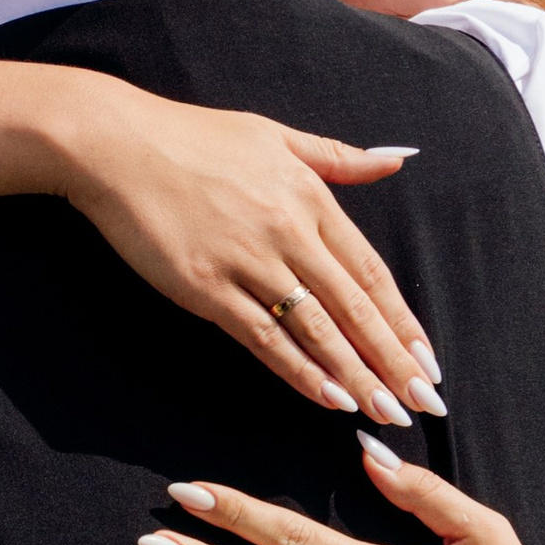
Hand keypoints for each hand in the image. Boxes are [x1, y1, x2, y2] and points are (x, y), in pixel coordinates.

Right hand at [55, 81, 443, 430]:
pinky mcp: (205, 287)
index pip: (370, 271)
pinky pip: (263, 337)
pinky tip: (326, 397)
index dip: (402, 320)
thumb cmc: (195, 136)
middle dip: (392, 359)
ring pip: (315, 328)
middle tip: (423, 403)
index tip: (427, 359)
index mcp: (310, 196)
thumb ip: (337, 157)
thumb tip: (395, 159)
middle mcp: (287, 231)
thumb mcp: (275, 134)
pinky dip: (298, 370)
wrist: (118, 144)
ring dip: (355, 373)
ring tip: (386, 410)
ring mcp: (247, 260)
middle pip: (354, 306)